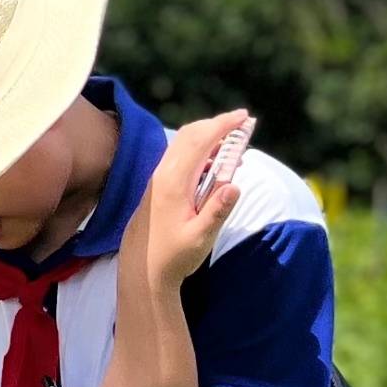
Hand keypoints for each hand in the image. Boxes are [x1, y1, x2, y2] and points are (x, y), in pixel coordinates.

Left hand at [136, 112, 251, 286]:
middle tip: (244, 122)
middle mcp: (163, 175)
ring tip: (236, 141)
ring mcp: (158, 179)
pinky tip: (216, 163)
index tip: (244, 117)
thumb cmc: (173, 257)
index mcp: (173, 183)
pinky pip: (180, 157)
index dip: (223, 125)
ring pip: (184, 144)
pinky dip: (200, 150)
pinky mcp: (159, 186)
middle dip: (217, 124)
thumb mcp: (201, 237)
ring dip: (209, 136)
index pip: (200, 141)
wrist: (142, 270)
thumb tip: (234, 184)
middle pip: (191, 135)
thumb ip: (217, 210)